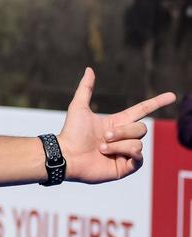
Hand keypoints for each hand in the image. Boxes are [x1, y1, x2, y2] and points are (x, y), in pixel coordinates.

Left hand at [58, 67, 174, 182]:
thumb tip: (89, 70)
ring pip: (138, 142)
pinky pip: (139, 157)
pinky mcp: (125, 167)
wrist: (65, 156)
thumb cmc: (71, 133)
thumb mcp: (79, 107)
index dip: (157, 102)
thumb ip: (86, 88)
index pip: (142, 110)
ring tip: (101, 148)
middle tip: (105, 136)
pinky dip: (127, 153)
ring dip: (118, 144)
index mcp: (117, 122)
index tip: (172, 96)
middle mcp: (124, 137)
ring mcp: (125, 153)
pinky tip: (110, 155)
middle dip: (123, 131)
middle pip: (141, 127)